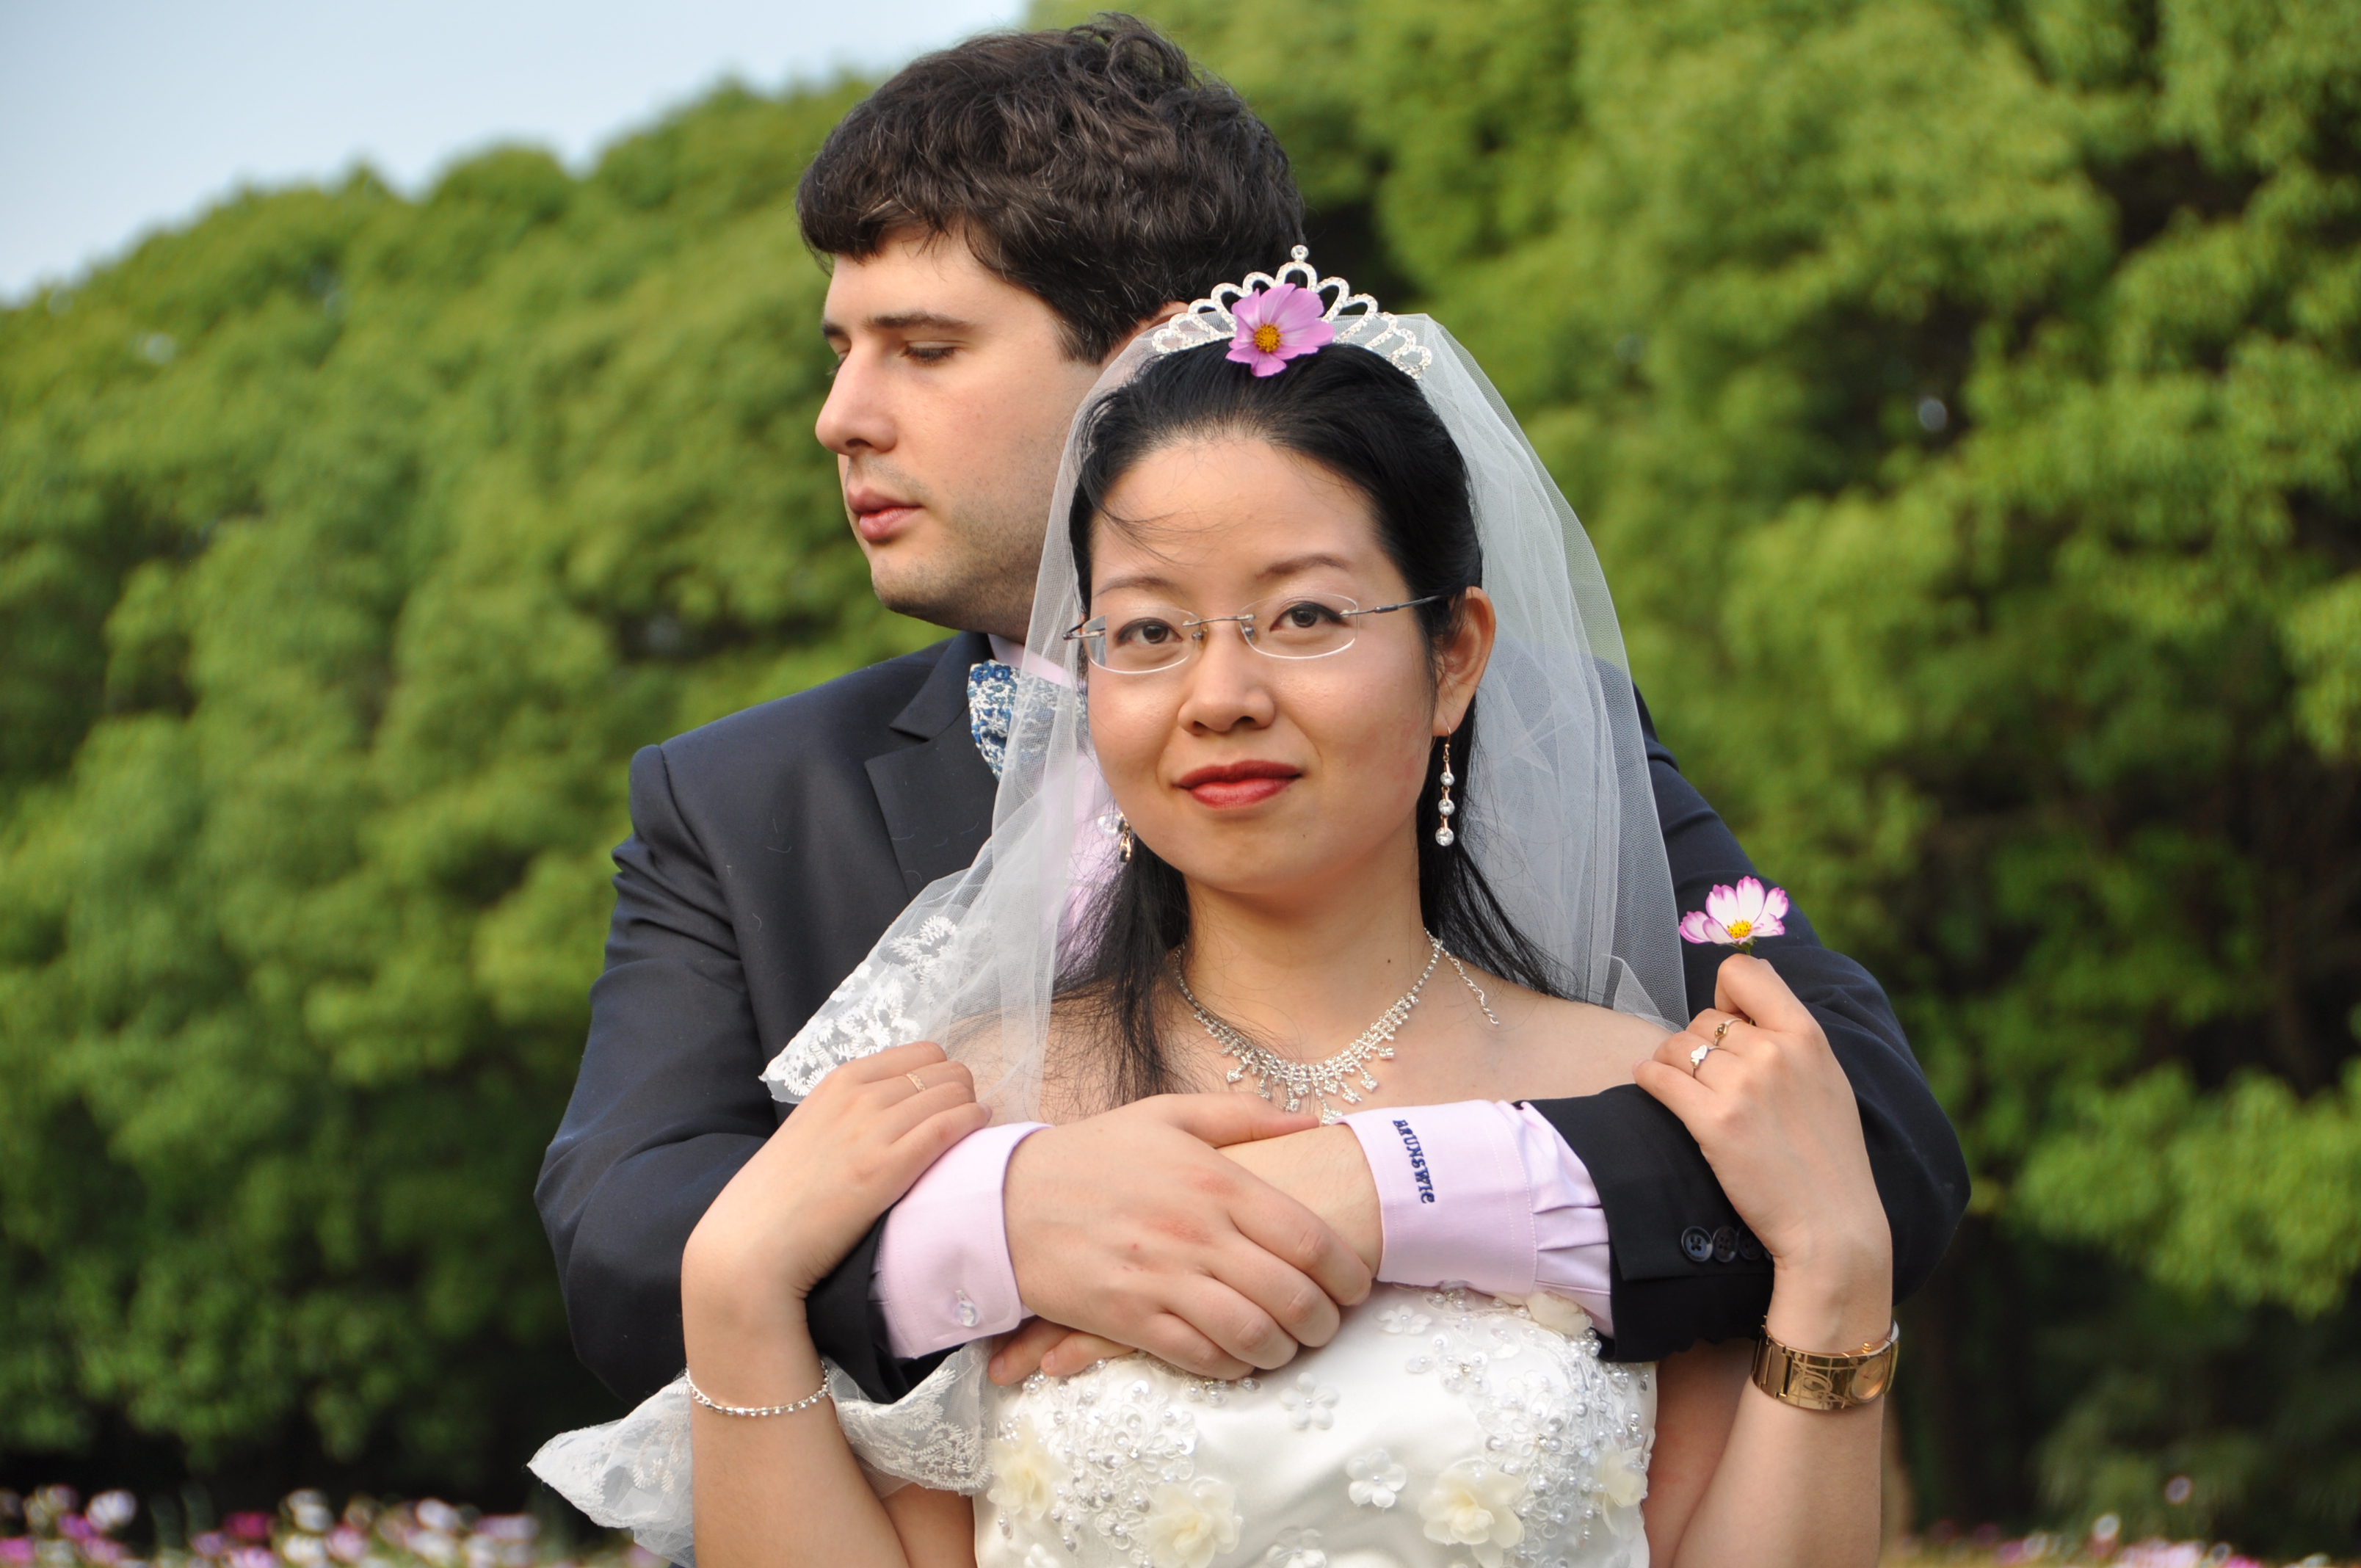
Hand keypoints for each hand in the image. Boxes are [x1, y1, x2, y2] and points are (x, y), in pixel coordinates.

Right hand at [682, 1042, 989, 1332]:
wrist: (752, 1245)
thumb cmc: (782, 1197)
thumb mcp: (812, 1130)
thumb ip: (850, 1111)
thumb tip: (896, 1108)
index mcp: (841, 1080)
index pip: (925, 1053)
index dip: (945, 1078)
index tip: (947, 1104)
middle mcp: (859, 1095)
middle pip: (948, 1070)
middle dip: (963, 1095)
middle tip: (962, 1126)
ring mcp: (873, 1129)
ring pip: (956, 1093)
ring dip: (972, 1113)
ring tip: (969, 1140)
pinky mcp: (887, 1168)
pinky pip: (952, 1126)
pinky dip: (973, 1128)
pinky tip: (975, 1144)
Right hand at [1002, 1094, 1375, 1378]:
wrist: (1006, 1201)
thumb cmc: (1093, 1154)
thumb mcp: (1166, 1115)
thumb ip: (1244, 1116)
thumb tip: (1314, 1121)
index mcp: (1213, 1179)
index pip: (1306, 1237)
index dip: (1345, 1269)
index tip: (1356, 1283)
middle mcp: (1195, 1232)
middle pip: (1291, 1294)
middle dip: (1326, 1320)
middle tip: (1330, 1323)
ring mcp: (1162, 1279)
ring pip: (1252, 1334)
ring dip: (1286, 1349)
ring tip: (1291, 1345)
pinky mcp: (1131, 1319)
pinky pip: (1202, 1358)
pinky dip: (1235, 1366)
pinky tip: (1242, 1357)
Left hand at [1633, 956, 1891, 1347]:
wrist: (1832, 1227)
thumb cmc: (1828, 1157)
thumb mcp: (1828, 1079)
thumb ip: (1792, 1035)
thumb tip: (1748, 987)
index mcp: (1807, 1036)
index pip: (1744, 972)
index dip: (1726, 992)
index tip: (1726, 1017)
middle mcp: (1773, 1052)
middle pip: (1703, 1018)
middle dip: (1699, 1043)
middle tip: (1709, 1077)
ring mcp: (1742, 1086)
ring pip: (1676, 1046)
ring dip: (1671, 1064)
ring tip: (1684, 1089)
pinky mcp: (1714, 1122)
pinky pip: (1657, 1077)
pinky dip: (1648, 1079)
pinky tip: (1652, 1087)